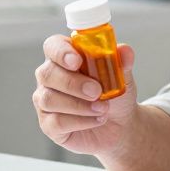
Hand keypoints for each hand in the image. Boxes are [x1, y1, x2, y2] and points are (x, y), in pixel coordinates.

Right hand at [33, 35, 137, 155]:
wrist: (120, 124)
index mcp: (64, 56)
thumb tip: (125, 51)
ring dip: (79, 105)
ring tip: (103, 108)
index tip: (77, 60)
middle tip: (96, 91)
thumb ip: (121, 62)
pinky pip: (55, 122)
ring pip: (49, 99)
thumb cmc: (114, 94)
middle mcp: (50, 76)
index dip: (61, 52)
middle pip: (47, 74)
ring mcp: (45, 101)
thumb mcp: (121, 76)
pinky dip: (80, 121)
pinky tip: (96, 119)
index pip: (52, 46)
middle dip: (72, 83)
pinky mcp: (48, 124)